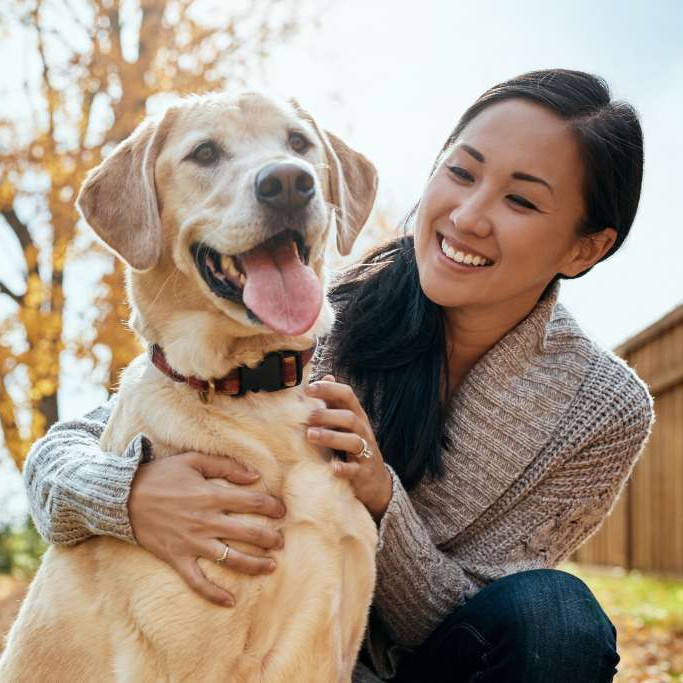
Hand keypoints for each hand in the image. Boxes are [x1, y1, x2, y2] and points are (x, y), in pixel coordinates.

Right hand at [128, 451, 285, 606]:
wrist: (123, 497)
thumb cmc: (161, 475)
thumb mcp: (193, 460)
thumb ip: (226, 466)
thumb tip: (254, 477)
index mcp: (212, 496)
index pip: (252, 503)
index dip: (272, 507)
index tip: (282, 511)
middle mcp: (206, 522)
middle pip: (248, 533)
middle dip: (270, 538)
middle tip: (282, 541)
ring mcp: (192, 543)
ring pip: (231, 559)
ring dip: (254, 564)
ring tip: (271, 566)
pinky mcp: (177, 558)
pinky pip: (197, 581)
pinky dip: (213, 594)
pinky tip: (230, 602)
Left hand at [305, 375, 392, 522]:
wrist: (376, 481)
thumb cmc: (354, 448)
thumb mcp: (347, 424)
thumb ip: (335, 403)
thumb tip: (326, 376)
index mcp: (356, 416)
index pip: (347, 395)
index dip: (329, 389)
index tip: (308, 388)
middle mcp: (363, 431)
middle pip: (349, 417)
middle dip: (327, 415)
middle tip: (307, 417)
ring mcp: (365, 452)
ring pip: (352, 441)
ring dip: (331, 437)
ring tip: (311, 436)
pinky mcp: (364, 472)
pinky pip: (355, 469)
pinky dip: (344, 468)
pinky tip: (331, 468)